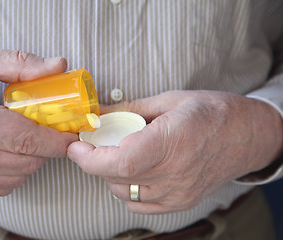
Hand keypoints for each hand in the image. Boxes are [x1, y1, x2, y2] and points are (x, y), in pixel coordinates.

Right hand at [0, 46, 77, 196]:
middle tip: (52, 132)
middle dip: (48, 148)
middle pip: (27, 161)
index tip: (71, 134)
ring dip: (33, 159)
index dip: (57, 140)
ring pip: (18, 176)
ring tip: (30, 139)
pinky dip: (16, 172)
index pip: (27, 140)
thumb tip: (57, 66)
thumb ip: (20, 63)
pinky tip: (12, 153)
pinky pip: (2, 186)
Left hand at [68, 90, 282, 213]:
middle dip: (94, 160)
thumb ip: (128, 109)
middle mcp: (175, 173)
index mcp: (172, 141)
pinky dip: (126, 188)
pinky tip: (133, 171)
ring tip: (117, 153)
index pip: (120, 162)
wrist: (246, 135)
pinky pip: (138, 204)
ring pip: (123, 192)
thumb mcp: (169, 100)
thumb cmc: (212, 113)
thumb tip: (97, 114)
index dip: (90, 158)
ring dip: (110, 173)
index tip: (76, 147)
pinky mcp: (180, 202)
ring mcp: (178, 192)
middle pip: (116, 177)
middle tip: (92, 143)